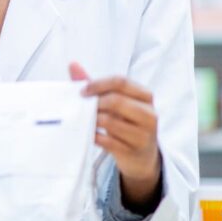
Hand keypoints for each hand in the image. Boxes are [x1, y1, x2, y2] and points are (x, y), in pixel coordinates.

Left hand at [70, 62, 161, 212]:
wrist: (142, 156)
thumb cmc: (125, 122)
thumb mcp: (116, 101)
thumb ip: (95, 84)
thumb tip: (73, 64)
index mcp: (145, 96)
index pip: (121, 82)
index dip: (98, 84)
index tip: (82, 91)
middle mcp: (149, 114)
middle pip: (117, 100)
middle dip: (96, 103)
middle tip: (83, 107)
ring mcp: (143, 134)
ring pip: (111, 121)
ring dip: (93, 120)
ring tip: (86, 120)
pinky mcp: (133, 151)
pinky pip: (107, 141)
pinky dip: (95, 136)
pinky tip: (90, 134)